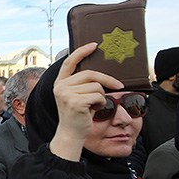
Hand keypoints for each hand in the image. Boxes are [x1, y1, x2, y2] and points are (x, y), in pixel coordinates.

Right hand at [49, 43, 123, 160]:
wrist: (71, 133)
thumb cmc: (78, 114)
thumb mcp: (76, 95)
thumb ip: (81, 83)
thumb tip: (99, 73)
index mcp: (60, 83)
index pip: (69, 62)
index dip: (82, 52)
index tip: (94, 45)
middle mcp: (60, 87)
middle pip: (90, 74)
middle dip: (107, 80)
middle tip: (118, 86)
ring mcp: (66, 94)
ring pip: (96, 86)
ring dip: (101, 96)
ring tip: (94, 105)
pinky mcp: (75, 102)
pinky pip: (98, 96)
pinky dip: (101, 103)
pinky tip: (94, 109)